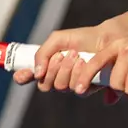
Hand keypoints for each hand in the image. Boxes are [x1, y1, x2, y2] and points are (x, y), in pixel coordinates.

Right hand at [12, 21, 127, 102]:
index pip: (31, 76)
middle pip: (45, 84)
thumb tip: (36, 73)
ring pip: (60, 87)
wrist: (106, 39)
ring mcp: (72, 84)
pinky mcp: (87, 88)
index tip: (21, 75)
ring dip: (66, 70)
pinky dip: (77, 74)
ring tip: (75, 55)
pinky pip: (76, 89)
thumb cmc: (82, 38)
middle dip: (52, 69)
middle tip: (62, 55)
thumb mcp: (58, 40)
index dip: (23, 77)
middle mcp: (58, 77)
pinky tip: (83, 63)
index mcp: (49, 65)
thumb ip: (42, 53)